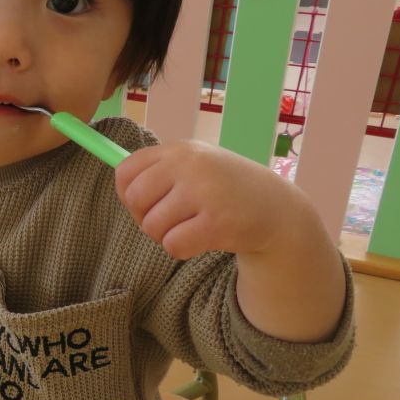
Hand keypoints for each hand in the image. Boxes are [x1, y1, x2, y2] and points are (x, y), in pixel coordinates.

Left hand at [115, 140, 300, 259]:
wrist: (277, 210)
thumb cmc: (226, 189)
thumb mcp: (195, 166)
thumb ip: (158, 172)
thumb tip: (121, 188)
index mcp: (179, 150)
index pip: (125, 171)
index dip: (128, 195)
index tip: (147, 204)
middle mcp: (190, 165)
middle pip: (135, 199)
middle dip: (144, 218)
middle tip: (169, 221)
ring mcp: (204, 192)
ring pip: (152, 226)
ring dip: (166, 236)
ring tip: (191, 228)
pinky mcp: (217, 222)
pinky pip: (173, 245)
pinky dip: (181, 250)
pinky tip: (202, 240)